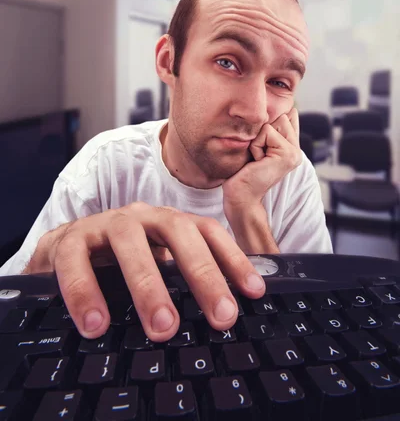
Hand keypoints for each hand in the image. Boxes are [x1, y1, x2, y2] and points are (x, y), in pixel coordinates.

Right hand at [24, 202, 265, 341]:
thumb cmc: (117, 263)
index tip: (254, 292)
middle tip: (221, 316)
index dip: (232, 258)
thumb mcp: (155, 268)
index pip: (206, 231)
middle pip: (177, 231)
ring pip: (129, 242)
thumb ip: (181, 283)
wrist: (61, 250)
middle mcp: (141, 217)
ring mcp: (105, 223)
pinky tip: (96, 325)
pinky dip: (85, 291)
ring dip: (148, 284)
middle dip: (202, 272)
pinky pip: (75, 260)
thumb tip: (220, 314)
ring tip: (163, 328)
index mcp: (166, 223)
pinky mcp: (69, 238)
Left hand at [223, 108, 301, 210]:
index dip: (269, 124)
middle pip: (280, 117)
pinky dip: (256, 145)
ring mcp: (294, 152)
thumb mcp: (257, 146)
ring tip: (257, 159)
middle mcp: (296, 149)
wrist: (241, 196)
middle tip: (258, 155)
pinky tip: (257, 162)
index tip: (261, 149)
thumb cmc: (243, 171)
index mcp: (291, 146)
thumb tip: (274, 110)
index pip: (289, 116)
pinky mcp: (287, 154)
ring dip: (258, 140)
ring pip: (274, 123)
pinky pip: (267, 132)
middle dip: (261, 133)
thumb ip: (268, 131)